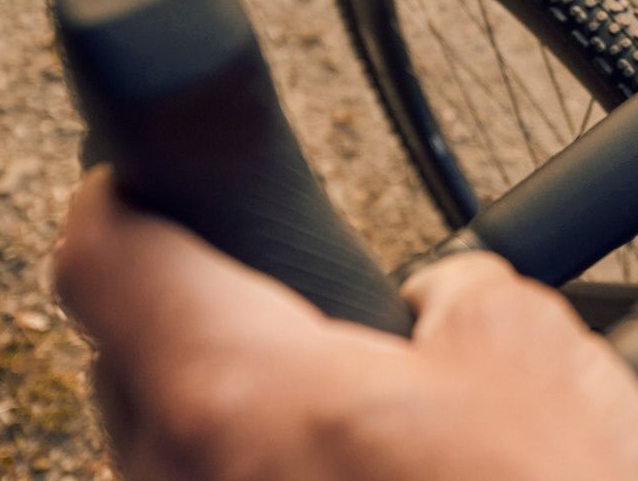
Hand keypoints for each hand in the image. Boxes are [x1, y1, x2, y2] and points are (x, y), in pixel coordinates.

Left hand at [54, 169, 637, 480]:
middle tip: (294, 311)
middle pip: (132, 356)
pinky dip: (261, 478)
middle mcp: (177, 479)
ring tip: (347, 421)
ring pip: (171, 445)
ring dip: (238, 415)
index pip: (107, 255)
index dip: (126, 197)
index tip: (154, 185)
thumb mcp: (530, 354)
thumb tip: (447, 299)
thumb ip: (467, 291)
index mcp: (234, 391)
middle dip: (206, 319)